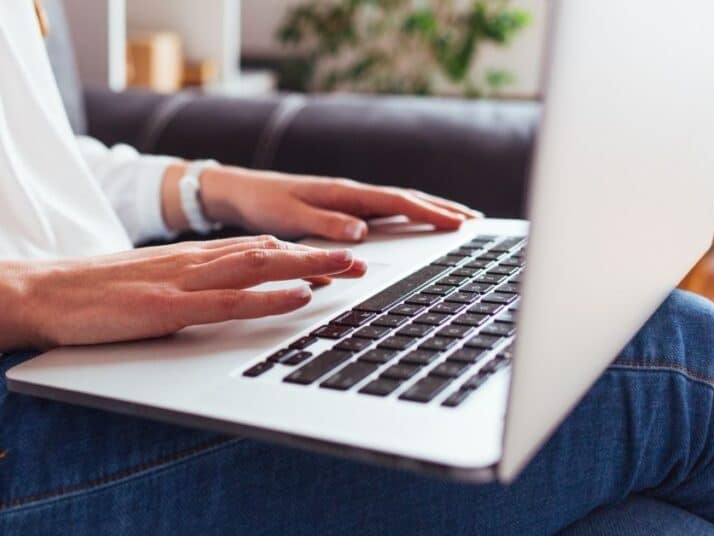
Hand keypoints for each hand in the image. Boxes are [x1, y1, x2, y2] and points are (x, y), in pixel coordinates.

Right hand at [18, 235, 365, 346]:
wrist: (39, 292)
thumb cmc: (86, 296)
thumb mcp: (142, 287)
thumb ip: (178, 291)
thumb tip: (205, 304)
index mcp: (184, 259)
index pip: (251, 249)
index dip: (296, 252)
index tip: (329, 256)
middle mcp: (190, 262)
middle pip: (266, 251)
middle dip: (316, 255)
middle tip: (359, 258)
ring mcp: (179, 282)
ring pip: (257, 266)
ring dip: (308, 267)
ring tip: (348, 269)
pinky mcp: (166, 306)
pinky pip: (228, 300)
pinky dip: (269, 297)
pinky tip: (299, 297)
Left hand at [194, 166, 481, 241]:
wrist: (238, 193)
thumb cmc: (261, 204)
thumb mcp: (290, 217)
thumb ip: (326, 225)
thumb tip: (362, 233)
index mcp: (343, 193)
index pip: (396, 202)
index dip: (429, 213)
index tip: (458, 224)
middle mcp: (350, 192)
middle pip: (406, 198)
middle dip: (441, 208)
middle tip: (475, 221)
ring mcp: (347, 198)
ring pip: (397, 203)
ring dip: (428, 210)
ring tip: (457, 221)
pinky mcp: (340, 207)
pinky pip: (382, 210)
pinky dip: (406, 215)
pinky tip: (415, 223)